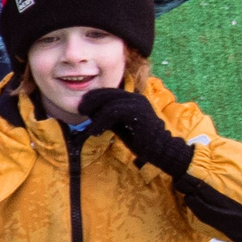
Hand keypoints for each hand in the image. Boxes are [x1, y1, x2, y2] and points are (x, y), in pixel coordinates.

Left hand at [78, 87, 192, 174]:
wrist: (161, 149)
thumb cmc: (142, 140)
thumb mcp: (121, 126)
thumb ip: (109, 119)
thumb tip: (91, 113)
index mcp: (132, 99)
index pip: (109, 92)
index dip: (93, 97)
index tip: (81, 106)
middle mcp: (134, 98)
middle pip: (107, 93)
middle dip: (91, 100)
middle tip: (80, 109)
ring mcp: (137, 104)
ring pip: (109, 102)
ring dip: (95, 112)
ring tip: (89, 124)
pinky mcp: (137, 113)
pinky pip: (113, 112)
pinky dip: (101, 121)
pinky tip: (95, 132)